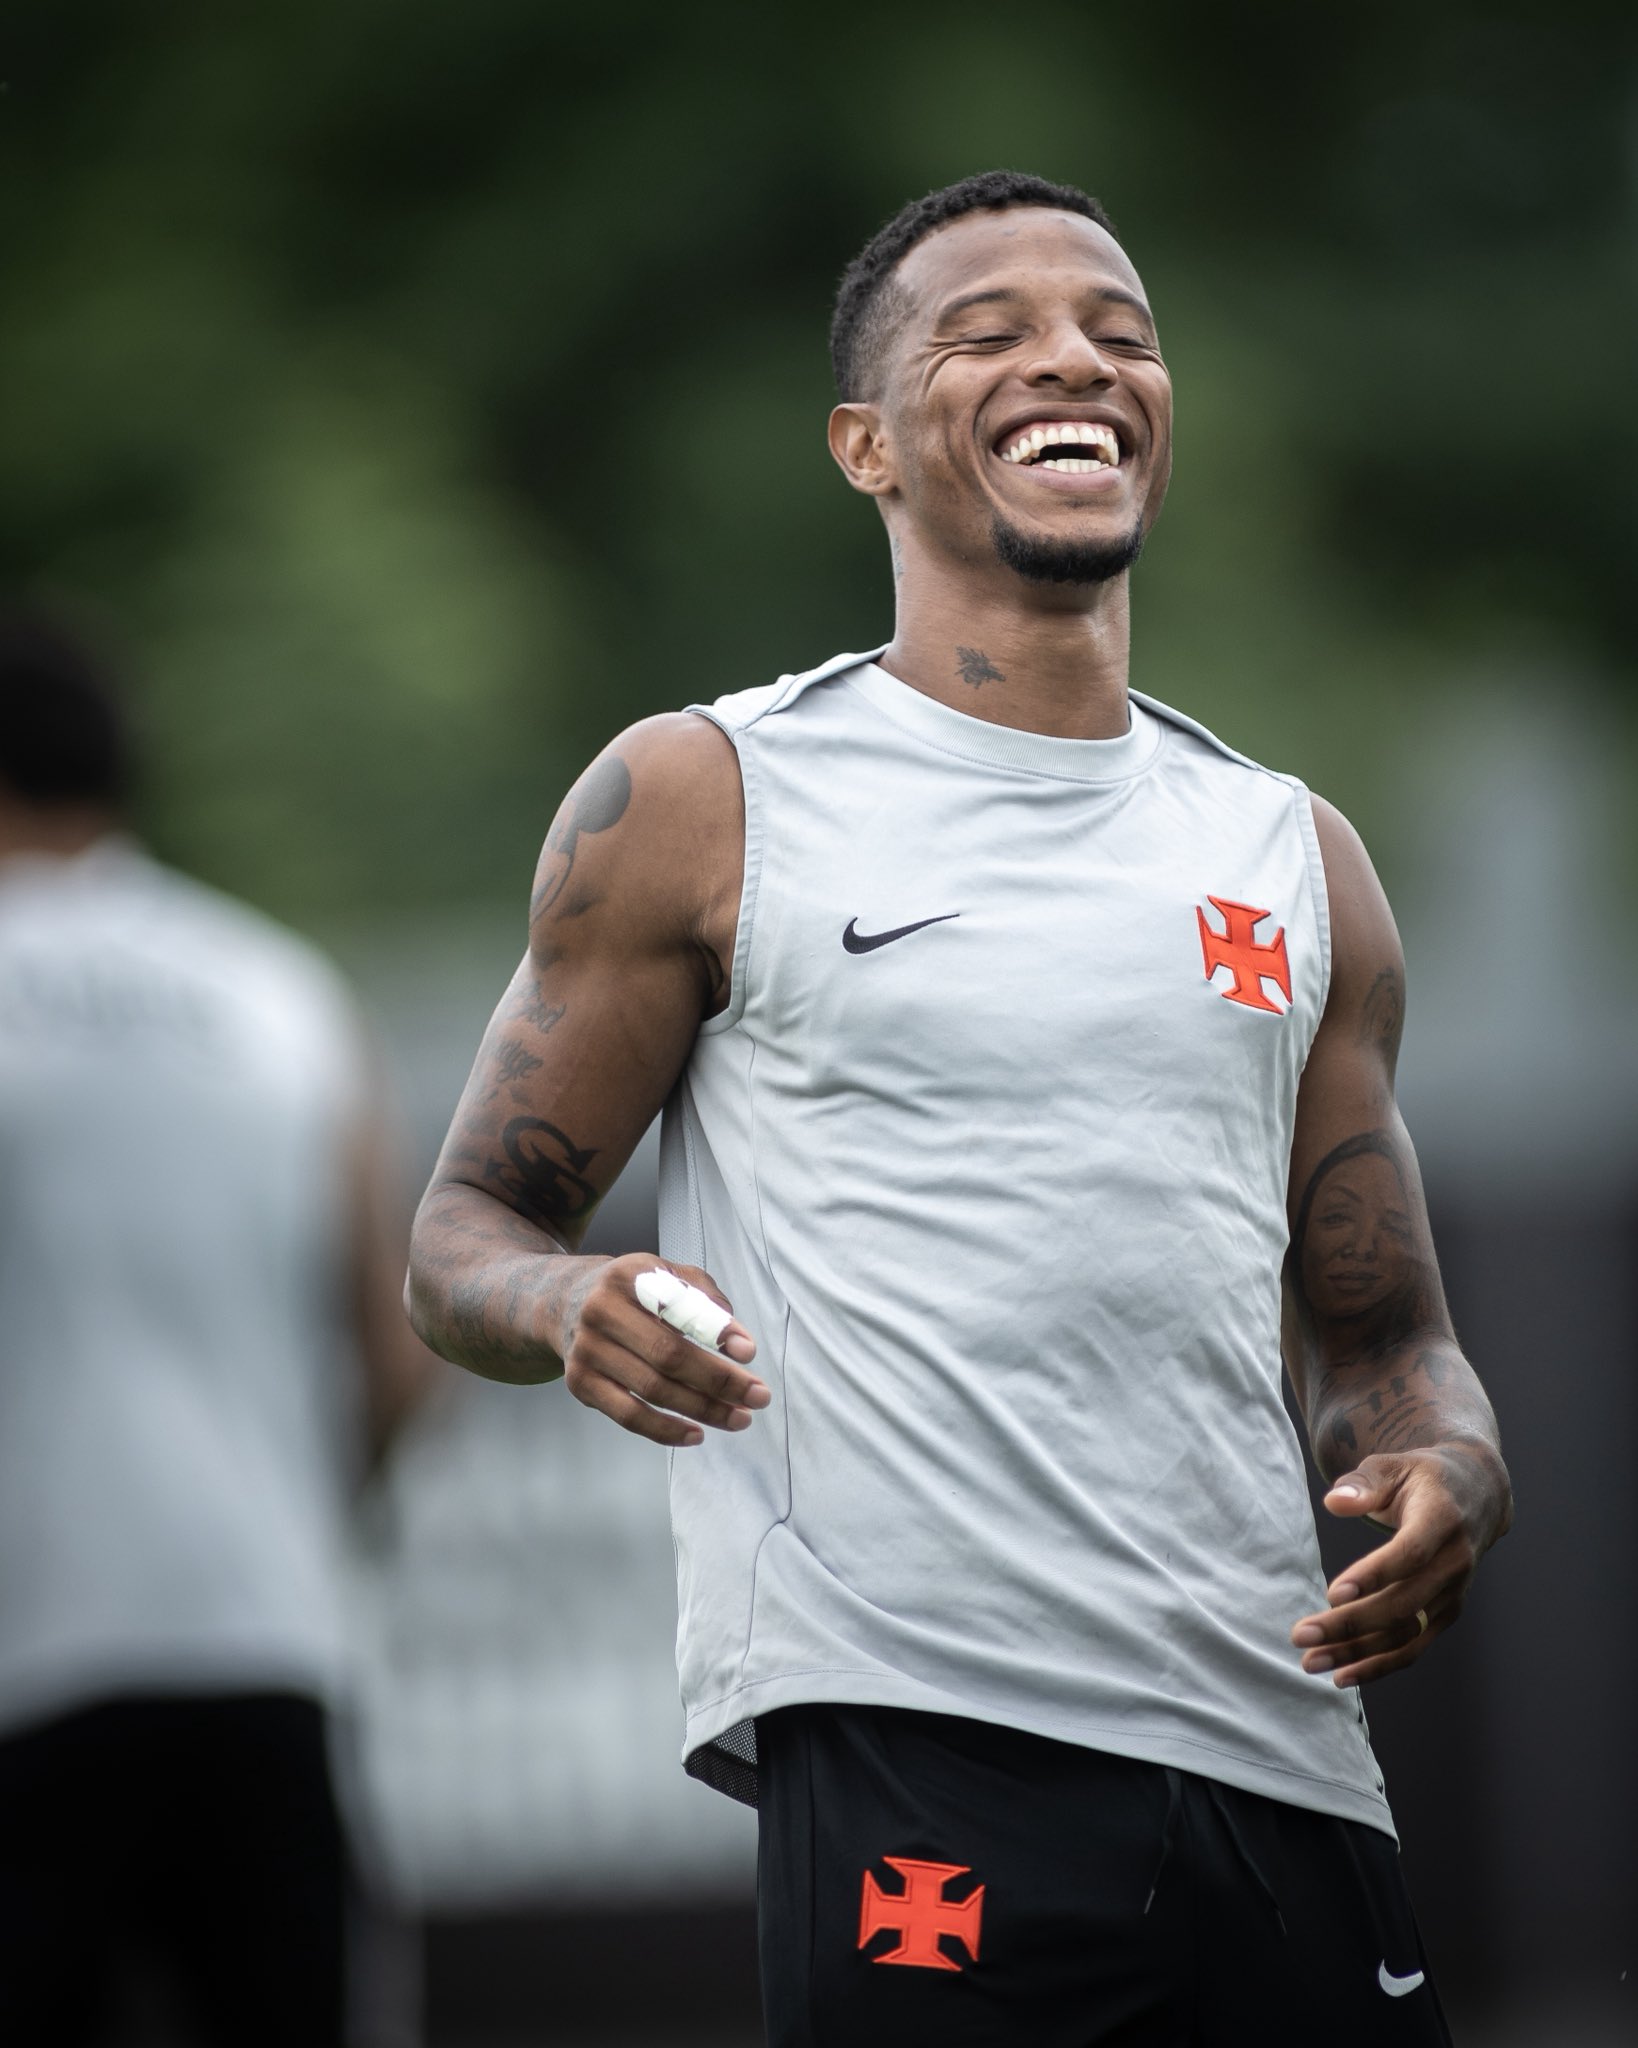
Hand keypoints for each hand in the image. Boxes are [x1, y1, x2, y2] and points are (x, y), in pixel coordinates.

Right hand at [559, 1252, 766, 1447]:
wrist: (565, 1302)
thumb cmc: (633, 1292)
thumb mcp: (665, 1273)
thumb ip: (703, 1297)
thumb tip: (738, 1344)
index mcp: (629, 1276)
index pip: (677, 1305)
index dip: (715, 1330)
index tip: (748, 1353)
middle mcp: (602, 1311)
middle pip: (668, 1355)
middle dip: (719, 1381)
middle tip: (759, 1397)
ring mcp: (587, 1350)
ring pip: (653, 1390)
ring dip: (702, 1410)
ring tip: (739, 1419)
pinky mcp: (580, 1383)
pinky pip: (628, 1416)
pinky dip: (666, 1430)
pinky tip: (697, 1434)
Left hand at [1290, 1443, 1510, 1687]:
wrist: (1477, 1494)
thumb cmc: (1421, 1477)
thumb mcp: (1392, 1466)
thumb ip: (1362, 1483)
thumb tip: (1334, 1502)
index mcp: (1442, 1518)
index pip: (1410, 1553)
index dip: (1374, 1575)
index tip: (1331, 1594)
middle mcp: (1455, 1561)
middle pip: (1403, 1603)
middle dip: (1350, 1625)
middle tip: (1300, 1636)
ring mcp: (1455, 1592)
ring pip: (1407, 1633)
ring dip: (1359, 1653)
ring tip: (1311, 1662)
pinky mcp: (1447, 1612)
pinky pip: (1414, 1645)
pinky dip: (1380, 1663)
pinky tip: (1342, 1674)